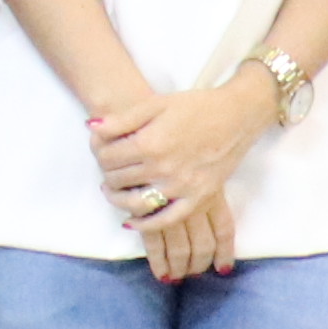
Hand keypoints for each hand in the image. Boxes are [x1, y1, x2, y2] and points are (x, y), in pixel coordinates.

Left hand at [87, 74, 275, 277]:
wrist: (237, 116)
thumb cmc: (195, 106)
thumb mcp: (155, 104)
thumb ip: (121, 119)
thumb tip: (90, 127)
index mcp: (150, 143)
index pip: (108, 157)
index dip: (98, 153)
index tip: (100, 150)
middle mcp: (163, 168)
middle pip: (119, 179)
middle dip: (108, 173)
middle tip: (108, 168)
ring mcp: (182, 186)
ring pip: (136, 203)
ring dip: (118, 200)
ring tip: (113, 191)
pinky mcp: (198, 198)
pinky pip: (167, 220)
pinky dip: (146, 224)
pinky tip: (132, 221)